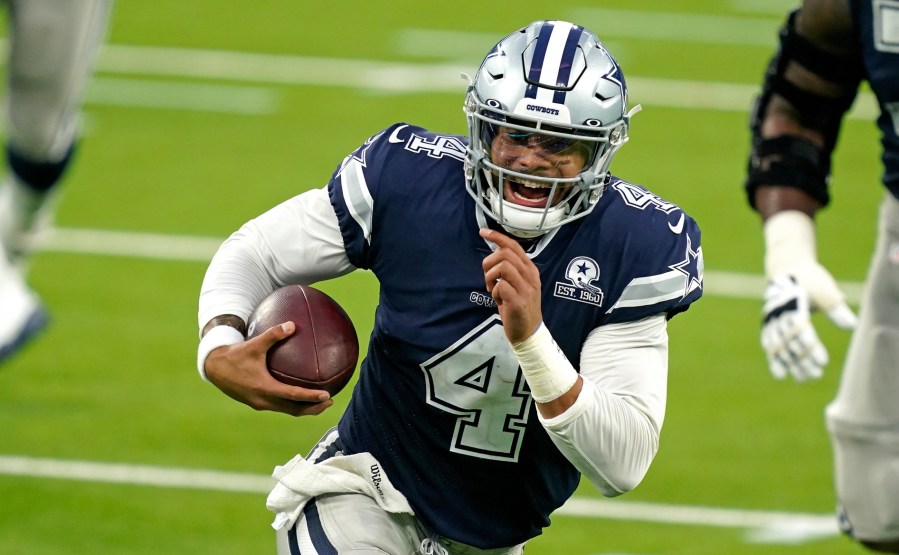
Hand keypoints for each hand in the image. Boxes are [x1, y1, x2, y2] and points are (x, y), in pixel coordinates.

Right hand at [204, 321, 333, 415]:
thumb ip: (273, 334)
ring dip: (304, 408)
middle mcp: (263, 400)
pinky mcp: (257, 402)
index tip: (328, 395)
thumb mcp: (254, 344)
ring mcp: (260, 404)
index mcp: (264, 388)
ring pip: (286, 410)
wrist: (214, 368)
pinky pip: (279, 405)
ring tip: (320, 401)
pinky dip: (292, 403)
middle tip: (330, 401)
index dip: (311, 397)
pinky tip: (299, 392)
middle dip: (313, 408)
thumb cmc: (235, 355)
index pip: (293, 396)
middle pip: (293, 410)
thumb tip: (292, 324)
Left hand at [479, 228, 542, 343]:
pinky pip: (500, 286)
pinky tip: (498, 301)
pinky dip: (494, 293)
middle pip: (504, 254)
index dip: (497, 236)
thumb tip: (494, 253)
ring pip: (502, 267)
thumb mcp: (518, 283)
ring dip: (491, 278)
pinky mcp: (519, 301)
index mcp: (530, 269)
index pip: (513, 246)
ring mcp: (526, 288)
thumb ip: (510, 268)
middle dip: (489, 263)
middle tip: (489, 278)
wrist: (528, 332)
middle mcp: (530, 276)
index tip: (483, 231)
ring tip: (493, 289)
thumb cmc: (519, 306)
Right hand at [761, 272, 856, 380]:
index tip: (822, 361)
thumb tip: (851, 326)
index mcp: (793, 303)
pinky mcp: (768, 323)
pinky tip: (780, 372)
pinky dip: (774, 358)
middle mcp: (778, 313)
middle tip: (815, 375)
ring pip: (779, 345)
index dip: (811, 346)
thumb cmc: (810, 278)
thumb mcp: (826, 290)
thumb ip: (836, 309)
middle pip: (790, 341)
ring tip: (800, 379)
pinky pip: (769, 343)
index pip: (801, 329)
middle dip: (802, 360)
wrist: (786, 267)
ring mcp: (771, 318)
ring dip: (789, 363)